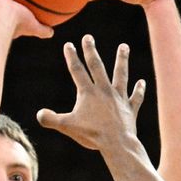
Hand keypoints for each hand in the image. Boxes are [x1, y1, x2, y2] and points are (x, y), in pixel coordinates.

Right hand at [36, 35, 145, 150]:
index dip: (71, 57)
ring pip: (121, 75)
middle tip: (88, 37)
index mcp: (88, 93)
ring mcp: (119, 98)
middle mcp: (104, 91)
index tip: (69, 44)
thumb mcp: (67, 127)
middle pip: (97, 67)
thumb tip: (39, 114)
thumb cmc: (92, 135)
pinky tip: (141, 82)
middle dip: (91, 51)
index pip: (77, 71)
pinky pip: (136, 97)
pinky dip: (139, 90)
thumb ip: (51, 119)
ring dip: (122, 60)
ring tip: (124, 47)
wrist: (117, 143)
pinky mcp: (130, 109)